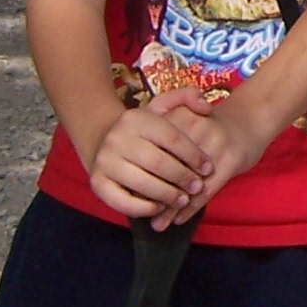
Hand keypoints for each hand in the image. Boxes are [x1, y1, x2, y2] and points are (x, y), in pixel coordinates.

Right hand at [87, 87, 214, 220]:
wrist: (103, 143)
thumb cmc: (144, 130)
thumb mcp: (162, 107)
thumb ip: (187, 97)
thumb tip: (206, 106)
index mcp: (137, 119)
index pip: (172, 138)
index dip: (194, 155)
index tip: (208, 168)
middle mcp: (117, 138)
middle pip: (159, 163)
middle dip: (183, 177)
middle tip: (197, 187)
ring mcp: (105, 161)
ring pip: (143, 183)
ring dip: (168, 195)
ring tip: (183, 200)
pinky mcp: (98, 183)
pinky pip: (123, 202)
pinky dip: (145, 208)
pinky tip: (160, 207)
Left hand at [145, 93, 279, 229]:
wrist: (249, 121)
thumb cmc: (210, 126)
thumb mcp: (183, 118)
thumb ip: (160, 137)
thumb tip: (135, 172)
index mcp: (180, 116)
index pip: (155, 150)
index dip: (143, 174)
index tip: (131, 194)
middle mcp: (196, 128)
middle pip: (169, 168)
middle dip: (154, 193)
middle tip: (141, 213)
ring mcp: (215, 144)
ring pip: (186, 183)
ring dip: (171, 207)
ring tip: (158, 224)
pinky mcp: (230, 160)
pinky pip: (206, 190)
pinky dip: (190, 208)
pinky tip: (179, 220)